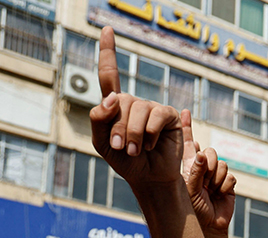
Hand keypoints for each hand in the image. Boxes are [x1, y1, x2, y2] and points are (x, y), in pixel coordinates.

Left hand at [90, 27, 182, 188]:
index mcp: (116, 106)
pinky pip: (155, 116)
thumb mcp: (102, 143)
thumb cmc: (125, 161)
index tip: (107, 30)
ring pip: (137, 109)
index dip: (108, 52)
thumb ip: (99, 119)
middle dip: (118, 127)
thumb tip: (111, 97)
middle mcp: (135, 103)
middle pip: (121, 101)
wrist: (149, 178)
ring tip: (134, 151)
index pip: (110, 75)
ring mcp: (152, 108)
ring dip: (132, 134)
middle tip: (121, 148)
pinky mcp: (168, 116)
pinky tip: (151, 145)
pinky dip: (149, 133)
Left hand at [180, 110, 236, 236]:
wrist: (209, 226)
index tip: (184, 112)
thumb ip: (194, 170)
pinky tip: (219, 196)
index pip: (189, 143)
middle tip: (203, 183)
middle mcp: (204, 168)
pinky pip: (230, 176)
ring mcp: (217, 175)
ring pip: (222, 164)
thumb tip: (202, 153)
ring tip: (210, 192)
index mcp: (190, 166)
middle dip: (208, 167)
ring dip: (216, 179)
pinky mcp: (229, 183)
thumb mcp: (189, 189)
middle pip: (211, 152)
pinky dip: (224, 187)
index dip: (187, 127)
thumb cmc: (193, 210)